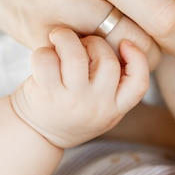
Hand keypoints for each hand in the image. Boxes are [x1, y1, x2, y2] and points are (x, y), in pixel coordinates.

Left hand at [10, 28, 148, 147]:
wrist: (35, 136)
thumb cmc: (71, 111)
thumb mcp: (99, 109)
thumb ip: (110, 85)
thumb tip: (114, 42)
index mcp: (114, 109)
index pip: (138, 85)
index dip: (137, 59)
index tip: (126, 43)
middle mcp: (95, 106)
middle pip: (108, 61)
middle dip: (94, 42)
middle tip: (81, 44)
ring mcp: (71, 101)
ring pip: (75, 57)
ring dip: (66, 38)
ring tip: (59, 38)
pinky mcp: (46, 94)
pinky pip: (46, 60)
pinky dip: (43, 51)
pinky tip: (43, 56)